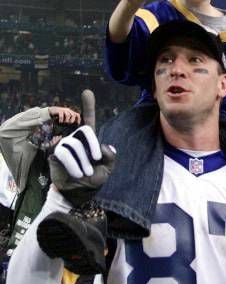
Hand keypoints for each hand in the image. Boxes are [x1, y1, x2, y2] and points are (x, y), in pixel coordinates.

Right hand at [49, 90, 115, 206]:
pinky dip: (74, 164)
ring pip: (75, 144)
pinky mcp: (55, 152)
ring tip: (86, 173)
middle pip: (85, 130)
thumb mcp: (107, 169)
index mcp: (90, 139)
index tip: (87, 91)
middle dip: (93, 145)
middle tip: (96, 160)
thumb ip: (111, 157)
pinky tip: (78, 173)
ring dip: (83, 161)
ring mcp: (65, 143)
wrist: (79, 192)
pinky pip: (64, 153)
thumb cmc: (93, 179)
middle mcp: (76, 138)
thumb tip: (106, 146)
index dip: (88, 106)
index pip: (88, 120)